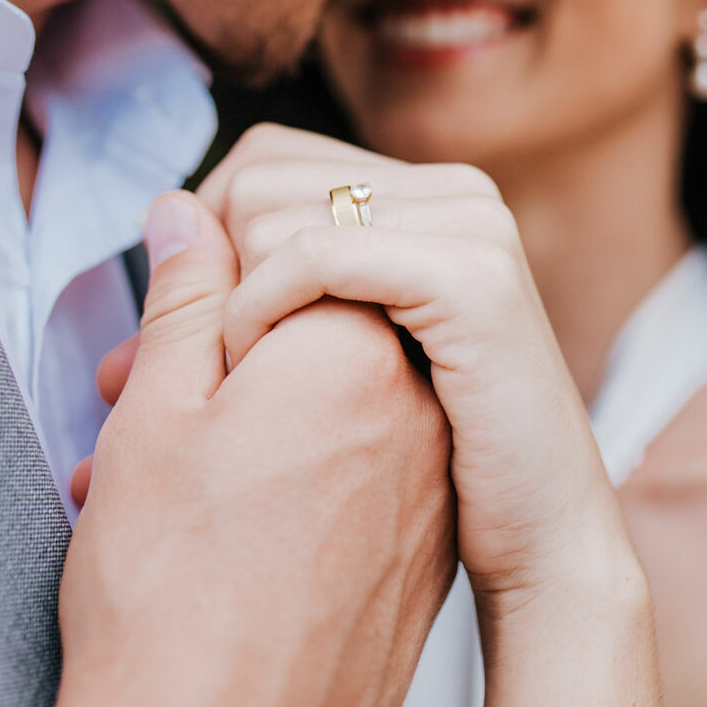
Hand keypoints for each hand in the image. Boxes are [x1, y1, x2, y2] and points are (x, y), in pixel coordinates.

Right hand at [43, 189, 454, 706]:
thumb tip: (192, 209)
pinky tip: (232, 500)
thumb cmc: (169, 597)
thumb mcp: (155, 413)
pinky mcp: (420, 538)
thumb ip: (183, 292)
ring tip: (179, 452)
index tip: (168, 326)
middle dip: (236, 328)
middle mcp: (411, 403)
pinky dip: (298, 453)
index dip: (217, 272)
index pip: (296, 242)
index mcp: (353, 348)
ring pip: (338, 386)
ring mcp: (423, 475)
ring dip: (259, 394)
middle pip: (324, 307)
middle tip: (151, 385)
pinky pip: (363, 454)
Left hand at [201, 126, 630, 621]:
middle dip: (203, 272)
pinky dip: (259, 310)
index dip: (204, 239)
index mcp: (426, 198)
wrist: (545, 547)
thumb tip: (162, 214)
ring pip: (271, 211)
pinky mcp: (471, 279)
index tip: (185, 331)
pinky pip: (314, 255)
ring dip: (225, 302)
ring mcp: (470, 227)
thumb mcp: (338, 354)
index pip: (265, 159)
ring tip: (229, 386)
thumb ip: (265, 275)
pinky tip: (251, 371)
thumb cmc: (432, 470)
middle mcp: (454, 192)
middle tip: (188, 369)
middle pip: (258, 176)